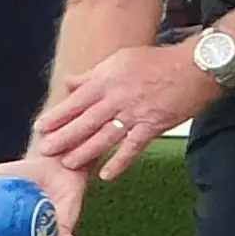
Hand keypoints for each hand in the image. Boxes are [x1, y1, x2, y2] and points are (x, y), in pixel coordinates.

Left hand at [33, 42, 220, 179]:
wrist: (193, 67)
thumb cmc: (158, 62)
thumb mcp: (120, 60)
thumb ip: (93, 75)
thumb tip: (70, 84)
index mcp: (108, 79)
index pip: (76, 100)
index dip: (57, 115)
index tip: (41, 126)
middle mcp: (118, 97)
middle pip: (85, 120)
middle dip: (63, 136)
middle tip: (45, 149)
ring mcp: (135, 113)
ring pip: (105, 136)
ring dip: (85, 151)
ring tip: (68, 164)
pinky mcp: (153, 125)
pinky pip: (133, 147)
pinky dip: (120, 162)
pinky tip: (107, 175)